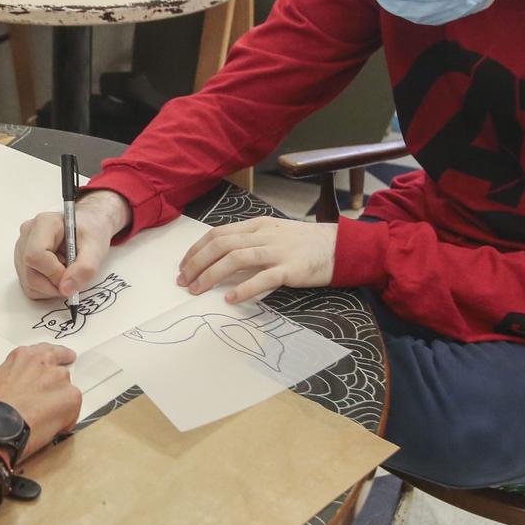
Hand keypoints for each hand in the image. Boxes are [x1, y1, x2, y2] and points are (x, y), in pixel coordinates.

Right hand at [0, 344, 81, 459]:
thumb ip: (12, 376)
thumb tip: (16, 388)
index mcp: (24, 357)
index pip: (47, 351)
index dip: (56, 357)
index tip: (64, 358)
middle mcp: (45, 363)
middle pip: (60, 371)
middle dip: (54, 387)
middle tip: (46, 401)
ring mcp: (59, 379)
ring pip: (67, 391)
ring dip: (59, 403)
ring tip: (42, 419)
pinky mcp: (71, 398)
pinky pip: (73, 409)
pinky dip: (65, 420)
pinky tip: (49, 428)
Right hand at [14, 191, 130, 300]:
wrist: (89, 228)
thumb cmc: (92, 232)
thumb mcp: (97, 248)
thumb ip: (85, 268)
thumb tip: (66, 289)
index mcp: (44, 223)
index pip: (36, 255)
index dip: (54, 273)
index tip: (71, 275)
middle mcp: (27, 235)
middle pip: (30, 273)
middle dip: (54, 284)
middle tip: (73, 278)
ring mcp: (21, 249)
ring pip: (29, 283)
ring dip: (51, 288)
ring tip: (66, 272)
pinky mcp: (22, 262)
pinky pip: (29, 286)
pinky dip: (46, 289)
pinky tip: (58, 274)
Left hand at [177, 217, 337, 303]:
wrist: (340, 247)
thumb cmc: (304, 244)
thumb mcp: (273, 234)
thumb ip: (249, 242)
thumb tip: (219, 258)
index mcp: (257, 225)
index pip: (218, 233)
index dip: (196, 250)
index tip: (184, 266)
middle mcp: (264, 234)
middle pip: (221, 244)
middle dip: (197, 263)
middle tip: (183, 281)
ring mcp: (277, 251)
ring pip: (236, 258)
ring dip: (211, 275)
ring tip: (197, 289)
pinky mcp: (291, 269)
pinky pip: (262, 278)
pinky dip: (243, 289)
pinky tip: (230, 299)